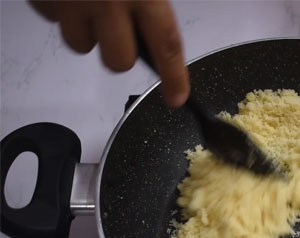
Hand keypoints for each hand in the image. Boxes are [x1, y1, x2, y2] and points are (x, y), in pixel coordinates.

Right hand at [29, 0, 189, 107]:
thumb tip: (164, 22)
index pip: (167, 45)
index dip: (175, 76)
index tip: (176, 96)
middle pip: (118, 62)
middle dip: (121, 54)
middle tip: (122, 33)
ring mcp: (71, 0)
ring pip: (80, 45)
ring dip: (88, 31)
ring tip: (91, 3)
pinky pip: (53, 19)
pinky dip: (61, 10)